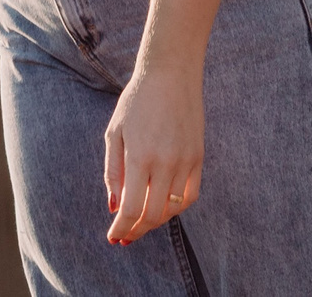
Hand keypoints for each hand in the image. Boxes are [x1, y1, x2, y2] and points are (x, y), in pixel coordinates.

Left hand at [103, 64, 202, 247]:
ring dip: (155, 221)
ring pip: (172, 209)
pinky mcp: (199, 158)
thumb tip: (114, 206)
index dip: (122, 227)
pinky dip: (175, 208)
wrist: (170, 75)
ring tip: (140, 222)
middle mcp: (165, 163)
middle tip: (125, 235)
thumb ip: (112, 171)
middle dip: (136, 230)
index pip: (131, 208)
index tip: (114, 237)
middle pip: (152, 214)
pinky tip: (162, 207)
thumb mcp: (115, 132)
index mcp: (139, 157)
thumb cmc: (136, 102)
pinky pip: (189, 196)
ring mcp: (185, 162)